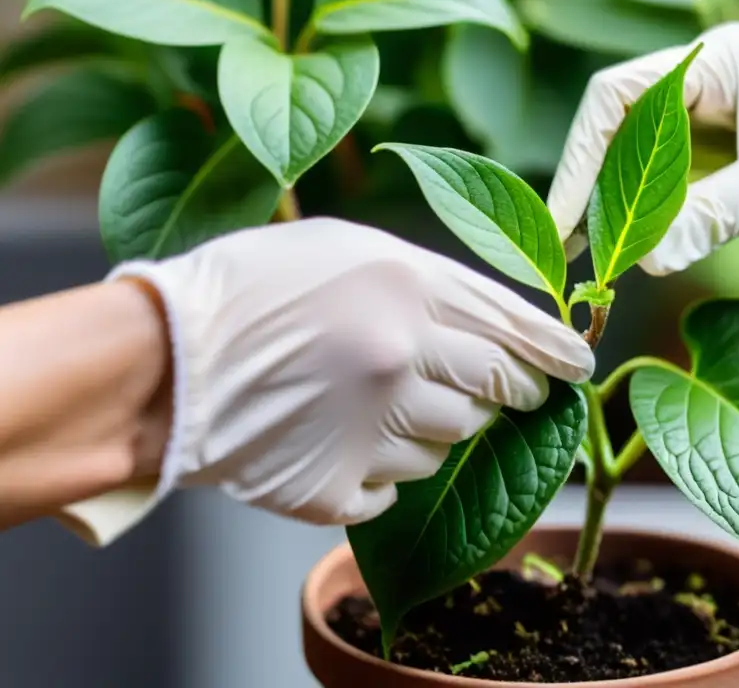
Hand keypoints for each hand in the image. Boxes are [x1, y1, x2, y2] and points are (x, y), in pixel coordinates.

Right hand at [112, 218, 593, 524]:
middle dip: (502, 392)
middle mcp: (401, 357)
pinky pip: (396, 489)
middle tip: (493, 390)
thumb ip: (428, 280)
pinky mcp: (337, 487)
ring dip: (432, 427)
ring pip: (449, 444)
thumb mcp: (344, 250)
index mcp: (405, 286)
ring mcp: (371, 428)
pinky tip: (342, 439)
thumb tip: (498, 319)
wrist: (159, 360)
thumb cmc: (249, 288)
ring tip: (377, 402)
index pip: (514, 328)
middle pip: (495, 392)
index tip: (578, 368)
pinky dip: (382, 469)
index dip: (555, 352)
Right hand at [548, 22, 738, 274]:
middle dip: (586, 185)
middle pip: (611, 127)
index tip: (565, 219)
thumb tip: (645, 259)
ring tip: (578, 254)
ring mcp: (702, 119)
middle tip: (564, 246)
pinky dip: (631, 212)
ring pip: (626, 156)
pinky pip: (652, 181)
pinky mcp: (710, 155)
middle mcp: (700, 83)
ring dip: (602, 203)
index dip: (582, 158)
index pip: (616, 98)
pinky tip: (613, 246)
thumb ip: (714, 215)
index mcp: (715, 64)